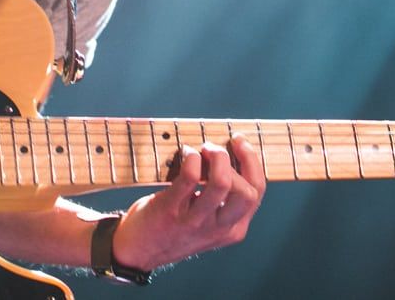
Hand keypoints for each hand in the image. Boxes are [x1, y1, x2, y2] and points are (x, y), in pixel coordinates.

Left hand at [112, 135, 265, 270]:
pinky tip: (185, 154)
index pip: (257, 193)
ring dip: (216, 157)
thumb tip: (228, 154)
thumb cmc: (175, 228)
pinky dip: (191, 158)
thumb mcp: (209, 224)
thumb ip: (223, 202)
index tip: (239, 143)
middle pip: (247, 191)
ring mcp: (194, 222)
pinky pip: (190, 177)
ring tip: (203, 149)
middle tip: (217, 148)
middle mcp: (218, 228)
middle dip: (238, 160)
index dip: (252, 162)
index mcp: (233, 229)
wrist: (138, 251)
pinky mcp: (171, 211)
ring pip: (222, 183)